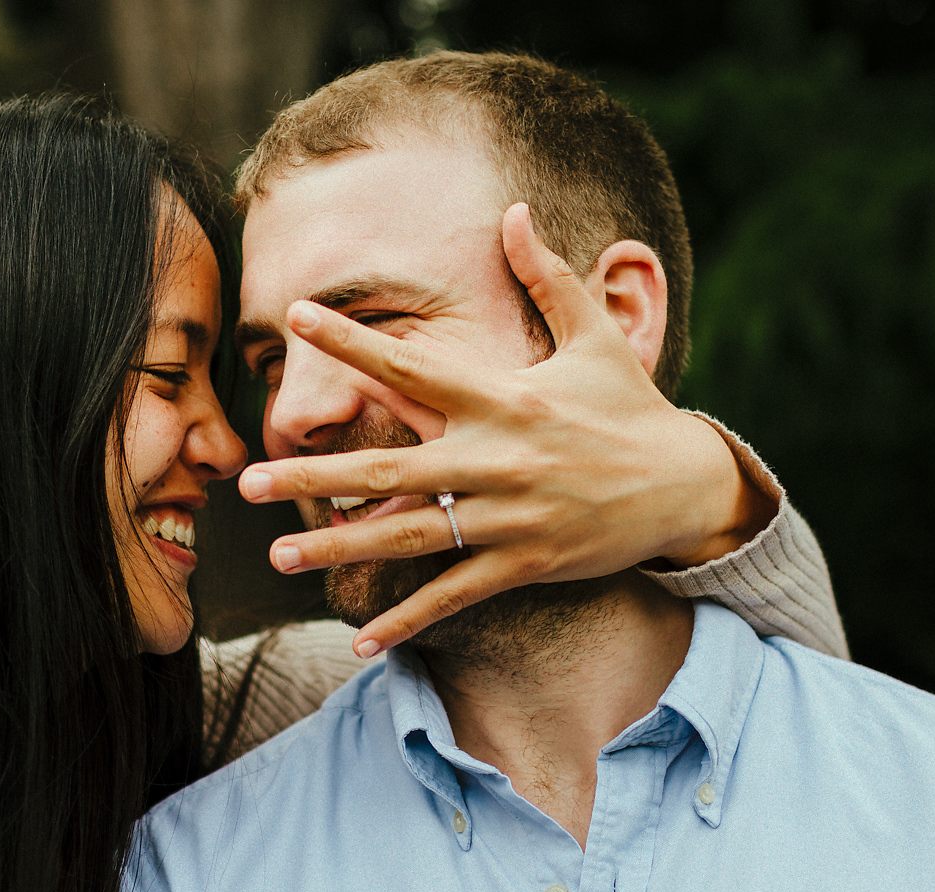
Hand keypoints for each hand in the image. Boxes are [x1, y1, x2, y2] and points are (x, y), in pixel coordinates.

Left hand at [236, 203, 775, 657]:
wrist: (685, 486)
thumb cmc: (629, 406)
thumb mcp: (595, 336)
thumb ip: (547, 276)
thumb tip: (514, 210)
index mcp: (504, 398)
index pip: (412, 365)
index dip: (351, 341)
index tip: (295, 316)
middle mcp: (497, 458)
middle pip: (389, 467)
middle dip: (315, 476)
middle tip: (248, 482)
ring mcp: (508, 517)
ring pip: (410, 536)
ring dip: (341, 548)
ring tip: (279, 557)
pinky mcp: (524, 563)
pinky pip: (454, 594)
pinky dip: (409, 618)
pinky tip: (362, 639)